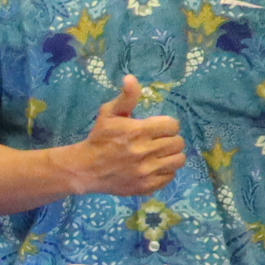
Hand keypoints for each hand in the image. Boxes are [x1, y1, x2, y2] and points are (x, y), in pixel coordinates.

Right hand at [73, 75, 185, 196]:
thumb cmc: (99, 138)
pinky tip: (154, 167)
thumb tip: (131, 78)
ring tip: (160, 154)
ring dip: (171, 156)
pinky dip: (165, 172)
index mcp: (138, 131)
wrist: (85, 169)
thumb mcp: (109, 114)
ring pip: (178, 160)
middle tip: (157, 141)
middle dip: (169, 140)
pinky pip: (170, 177)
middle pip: (178, 143)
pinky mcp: (146, 186)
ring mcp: (147, 171)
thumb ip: (126, 97)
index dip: (166, 125)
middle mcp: (145, 151)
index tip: (156, 128)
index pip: (172, 125)